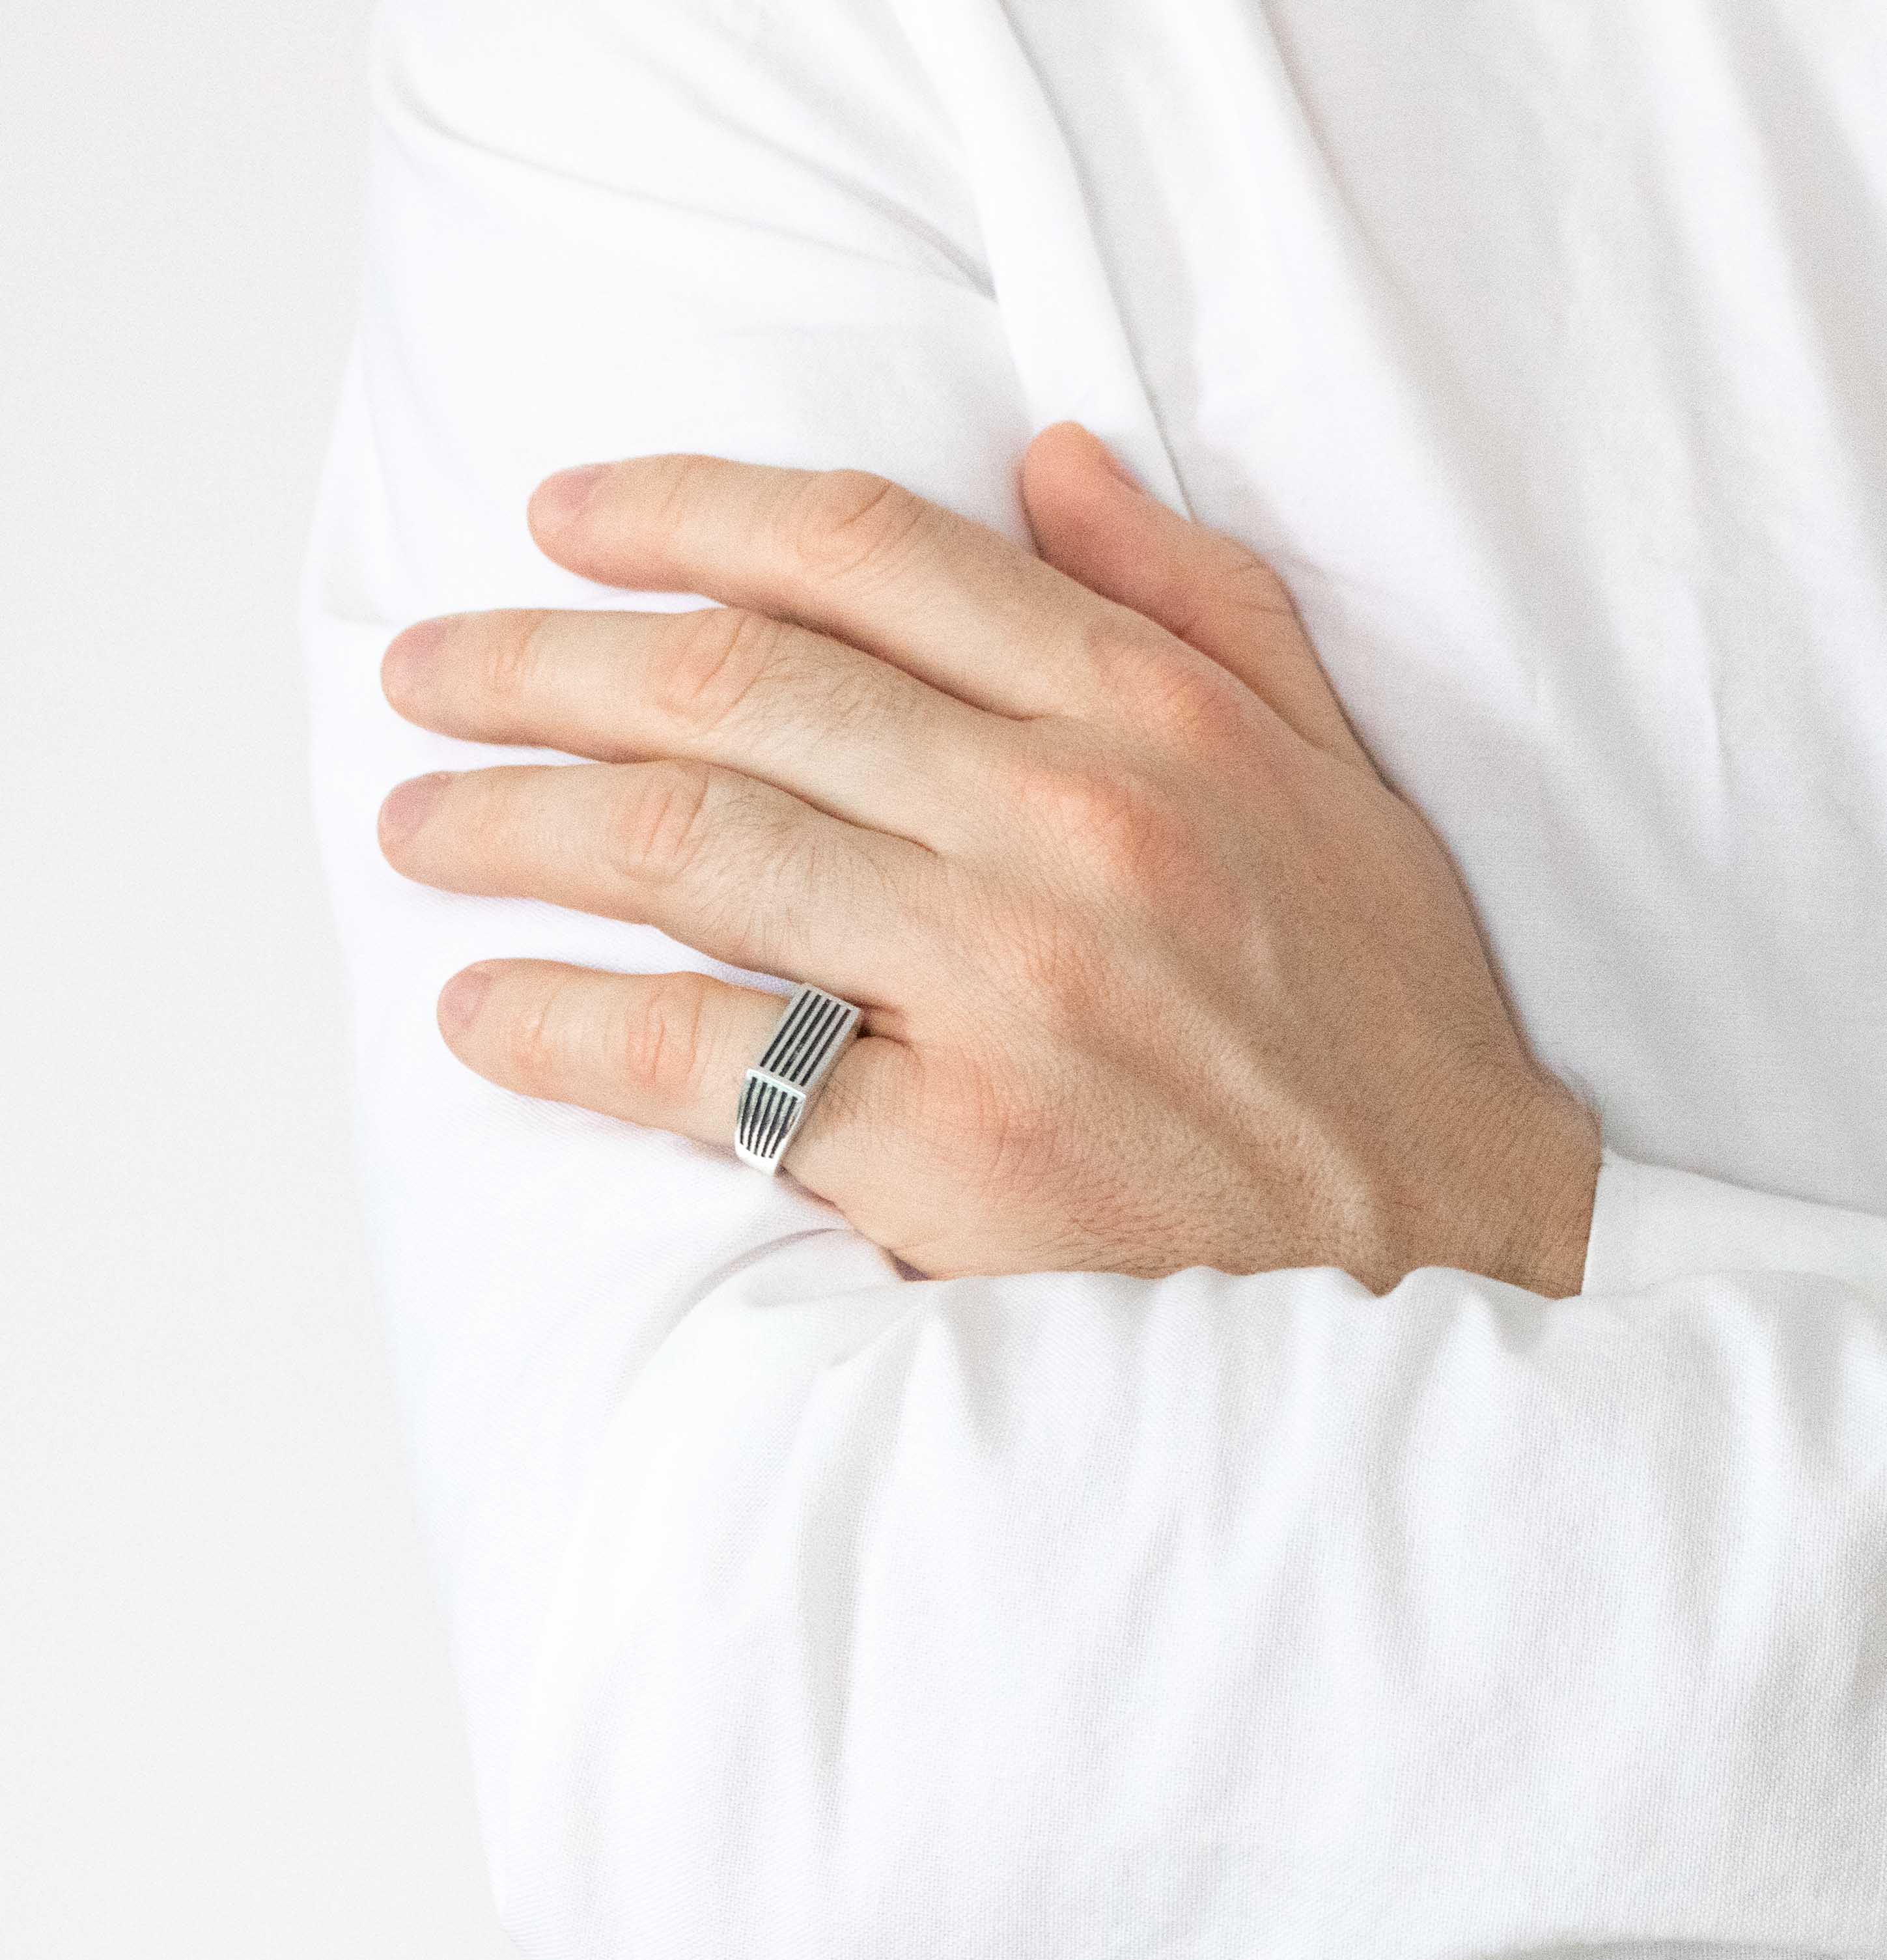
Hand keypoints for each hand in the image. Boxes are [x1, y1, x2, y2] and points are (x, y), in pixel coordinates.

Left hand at [378, 426, 1599, 1293]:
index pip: (865, 554)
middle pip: (730, 689)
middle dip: (539, 665)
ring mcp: (1003, 989)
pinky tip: (484, 1012)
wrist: (1439, 1263)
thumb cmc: (1378, 1022)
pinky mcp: (952, 1154)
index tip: (562, 519)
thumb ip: (1197, 600)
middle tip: (427, 672)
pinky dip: (566, 1027)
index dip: (683, 512)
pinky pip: (707, 1060)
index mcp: (1150, 715)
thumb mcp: (1336, 772)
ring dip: (515, 825)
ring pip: (693, 853)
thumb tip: (1045, 458)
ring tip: (421, 825)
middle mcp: (1064, 825)